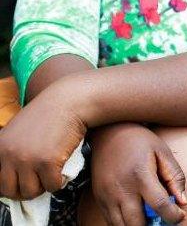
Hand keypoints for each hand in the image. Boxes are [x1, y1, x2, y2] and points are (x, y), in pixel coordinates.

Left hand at [0, 84, 86, 199]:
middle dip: (25, 190)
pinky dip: (59, 181)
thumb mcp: (18, 130)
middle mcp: (9, 154)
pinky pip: (52, 185)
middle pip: (10, 190)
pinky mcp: (47, 162)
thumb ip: (11, 151)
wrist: (70, 102)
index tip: (23, 181)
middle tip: (38, 181)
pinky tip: (62, 169)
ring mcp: (27, 159)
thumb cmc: (49, 114)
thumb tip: (14, 177)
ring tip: (51, 173)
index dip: (11, 184)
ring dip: (43, 186)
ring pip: (31, 192)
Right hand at [89, 123, 186, 224]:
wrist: (108, 132)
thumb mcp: (162, 152)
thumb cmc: (139, 141)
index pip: (158, 205)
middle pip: (136, 223)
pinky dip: (124, 223)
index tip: (180, 217)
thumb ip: (175, 177)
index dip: (173, 216)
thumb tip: (182, 202)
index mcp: (140, 176)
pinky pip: (111, 221)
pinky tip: (135, 215)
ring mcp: (107, 196)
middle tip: (162, 220)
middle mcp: (121, 189)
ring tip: (149, 218)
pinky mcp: (99, 199)